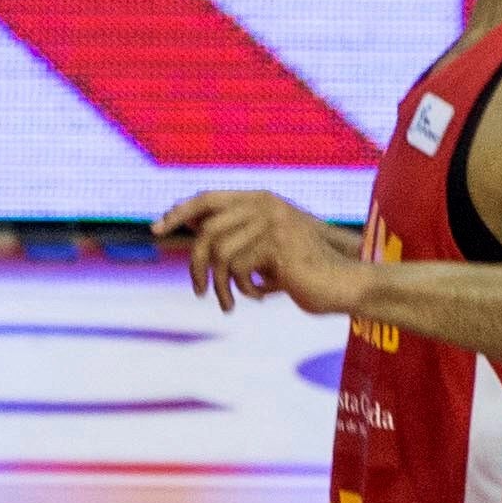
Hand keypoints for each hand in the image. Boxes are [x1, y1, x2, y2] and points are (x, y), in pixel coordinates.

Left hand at [156, 191, 368, 316]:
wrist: (345, 283)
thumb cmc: (303, 270)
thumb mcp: (266, 247)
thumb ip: (236, 236)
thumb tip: (192, 231)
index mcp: (260, 199)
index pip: (207, 198)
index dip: (180, 213)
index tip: (156, 229)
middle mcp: (264, 204)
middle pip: (207, 231)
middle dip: (196, 265)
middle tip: (198, 291)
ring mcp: (272, 222)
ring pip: (219, 254)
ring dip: (221, 286)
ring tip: (228, 304)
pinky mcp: (277, 244)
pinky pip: (238, 269)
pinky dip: (243, 289)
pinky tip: (258, 296)